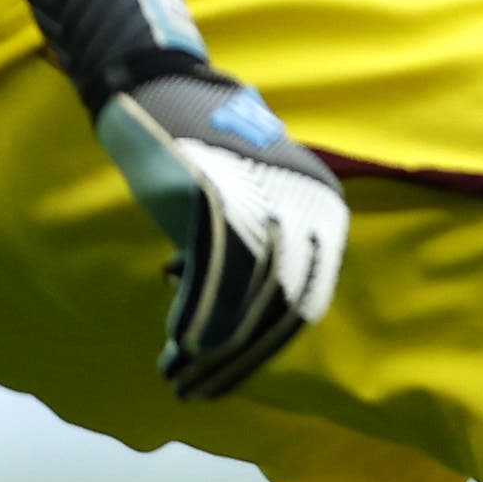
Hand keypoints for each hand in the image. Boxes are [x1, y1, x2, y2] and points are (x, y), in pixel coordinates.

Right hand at [23, 0, 348, 400]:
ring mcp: (264, 199)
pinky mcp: (218, 196)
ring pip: (246, 300)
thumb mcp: (251, 205)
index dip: (262, 350)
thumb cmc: (203, 155)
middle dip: (235, 360)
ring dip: (209, 348)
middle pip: (278, 309)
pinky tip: (177, 343)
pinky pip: (214, 276)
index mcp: (325, 209)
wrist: (158, 92)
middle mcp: (307, 205)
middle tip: (194, 389)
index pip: (303, 302)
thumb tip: (237, 334)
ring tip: (176, 373)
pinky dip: (197, 317)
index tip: (226, 380)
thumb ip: (259, 258)